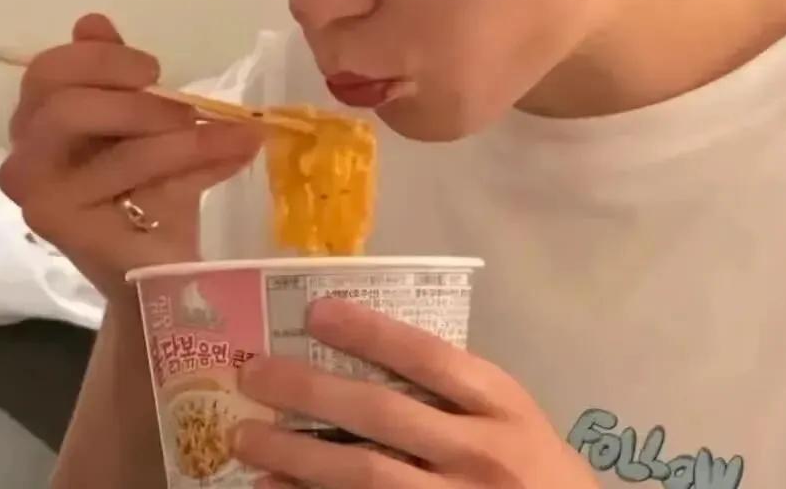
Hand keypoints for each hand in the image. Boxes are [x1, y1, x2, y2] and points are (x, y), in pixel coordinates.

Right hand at [0, 13, 262, 300]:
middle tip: (185, 108)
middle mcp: (27, 154)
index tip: (154, 69)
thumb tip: (91, 22)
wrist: (162, 264)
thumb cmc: (151, 187)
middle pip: (61, 98)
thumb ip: (121, 77)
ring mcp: (38, 191)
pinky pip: (128, 172)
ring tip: (226, 134)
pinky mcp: (62, 222)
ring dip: (173, 129)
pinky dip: (190, 157)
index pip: (48, 69)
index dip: (102, 59)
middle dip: (133, 94)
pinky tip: (232, 154)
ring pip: (104, 137)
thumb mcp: (146, 122)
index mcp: (40, 120)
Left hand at [232, 298, 596, 488]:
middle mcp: (478, 453)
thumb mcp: (514, 418)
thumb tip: (371, 356)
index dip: (370, 332)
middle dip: (310, 392)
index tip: (317, 312)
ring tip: (246, 437)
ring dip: (296, 457)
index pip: (428, 357)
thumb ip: (458, 392)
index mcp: (502, 405)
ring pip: (363, 475)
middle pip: (382, 414)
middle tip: (255, 373)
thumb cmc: (540, 470)